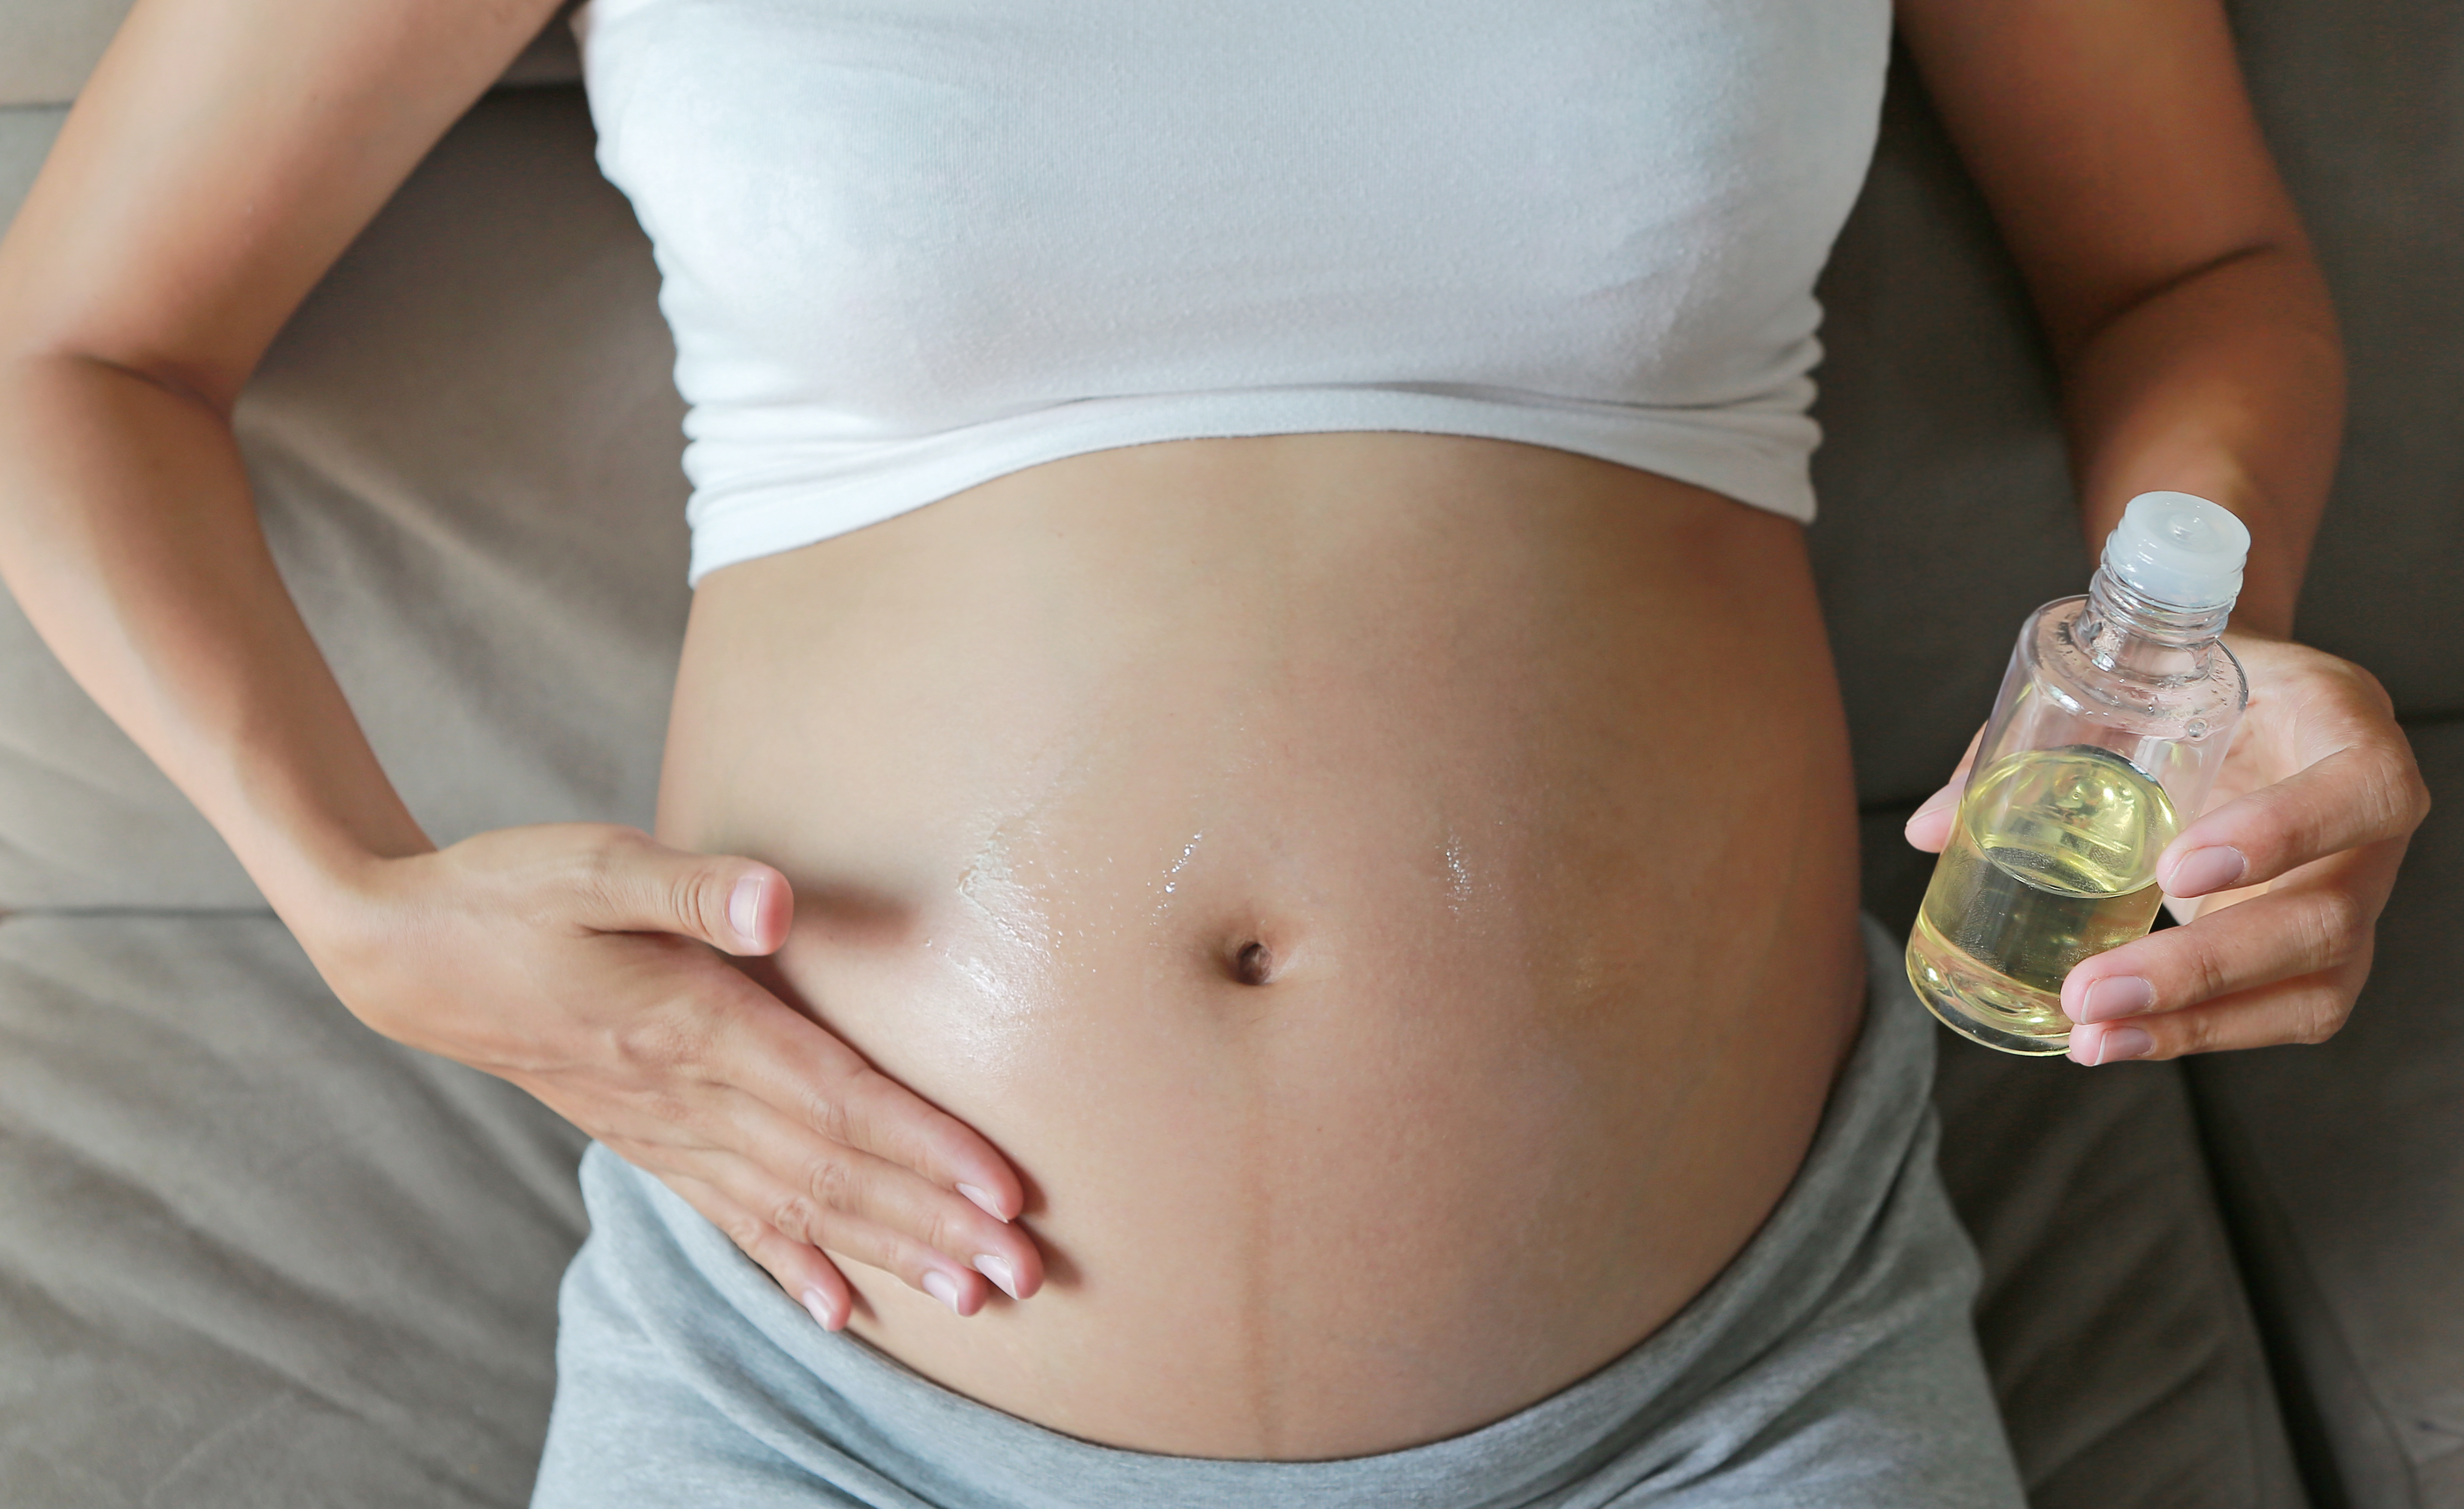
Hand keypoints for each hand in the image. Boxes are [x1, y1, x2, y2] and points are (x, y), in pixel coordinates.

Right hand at [296, 824, 1043, 1327]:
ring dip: (889, 1251)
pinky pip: (729, 1215)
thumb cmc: (505, 890)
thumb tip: (777, 900)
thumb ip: (690, 884)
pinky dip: (790, 1261)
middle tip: (1028, 1272)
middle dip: (937, 1222)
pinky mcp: (644, 1137)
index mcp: (692, 1024)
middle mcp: (686, 1094)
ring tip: (973, 1296)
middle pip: (835, 1170)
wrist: (404, 952)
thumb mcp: (592, 862)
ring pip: (797, 1205)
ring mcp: (663, 1128)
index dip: (926, 1146)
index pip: (837, 1099)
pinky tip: (838, 1307)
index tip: (1004, 1191)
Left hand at [1905, 635, 2429, 1064]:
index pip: (2360, 788)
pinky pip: (2286, 1011)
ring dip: (2199, 1023)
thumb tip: (1928, 830)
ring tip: (2090, 1036)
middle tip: (2089, 988)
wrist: (2242, 691)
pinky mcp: (2325, 950)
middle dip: (2203, 965)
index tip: (2174, 869)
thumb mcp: (2129, 682)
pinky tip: (2119, 1041)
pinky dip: (2202, 1033)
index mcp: (2343, 726)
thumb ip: (2034, 741)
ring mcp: (2356, 893)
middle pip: (2325, 917)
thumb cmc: (2187, 681)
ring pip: (2315, 985)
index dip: (2285, 832)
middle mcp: (2370, 824)